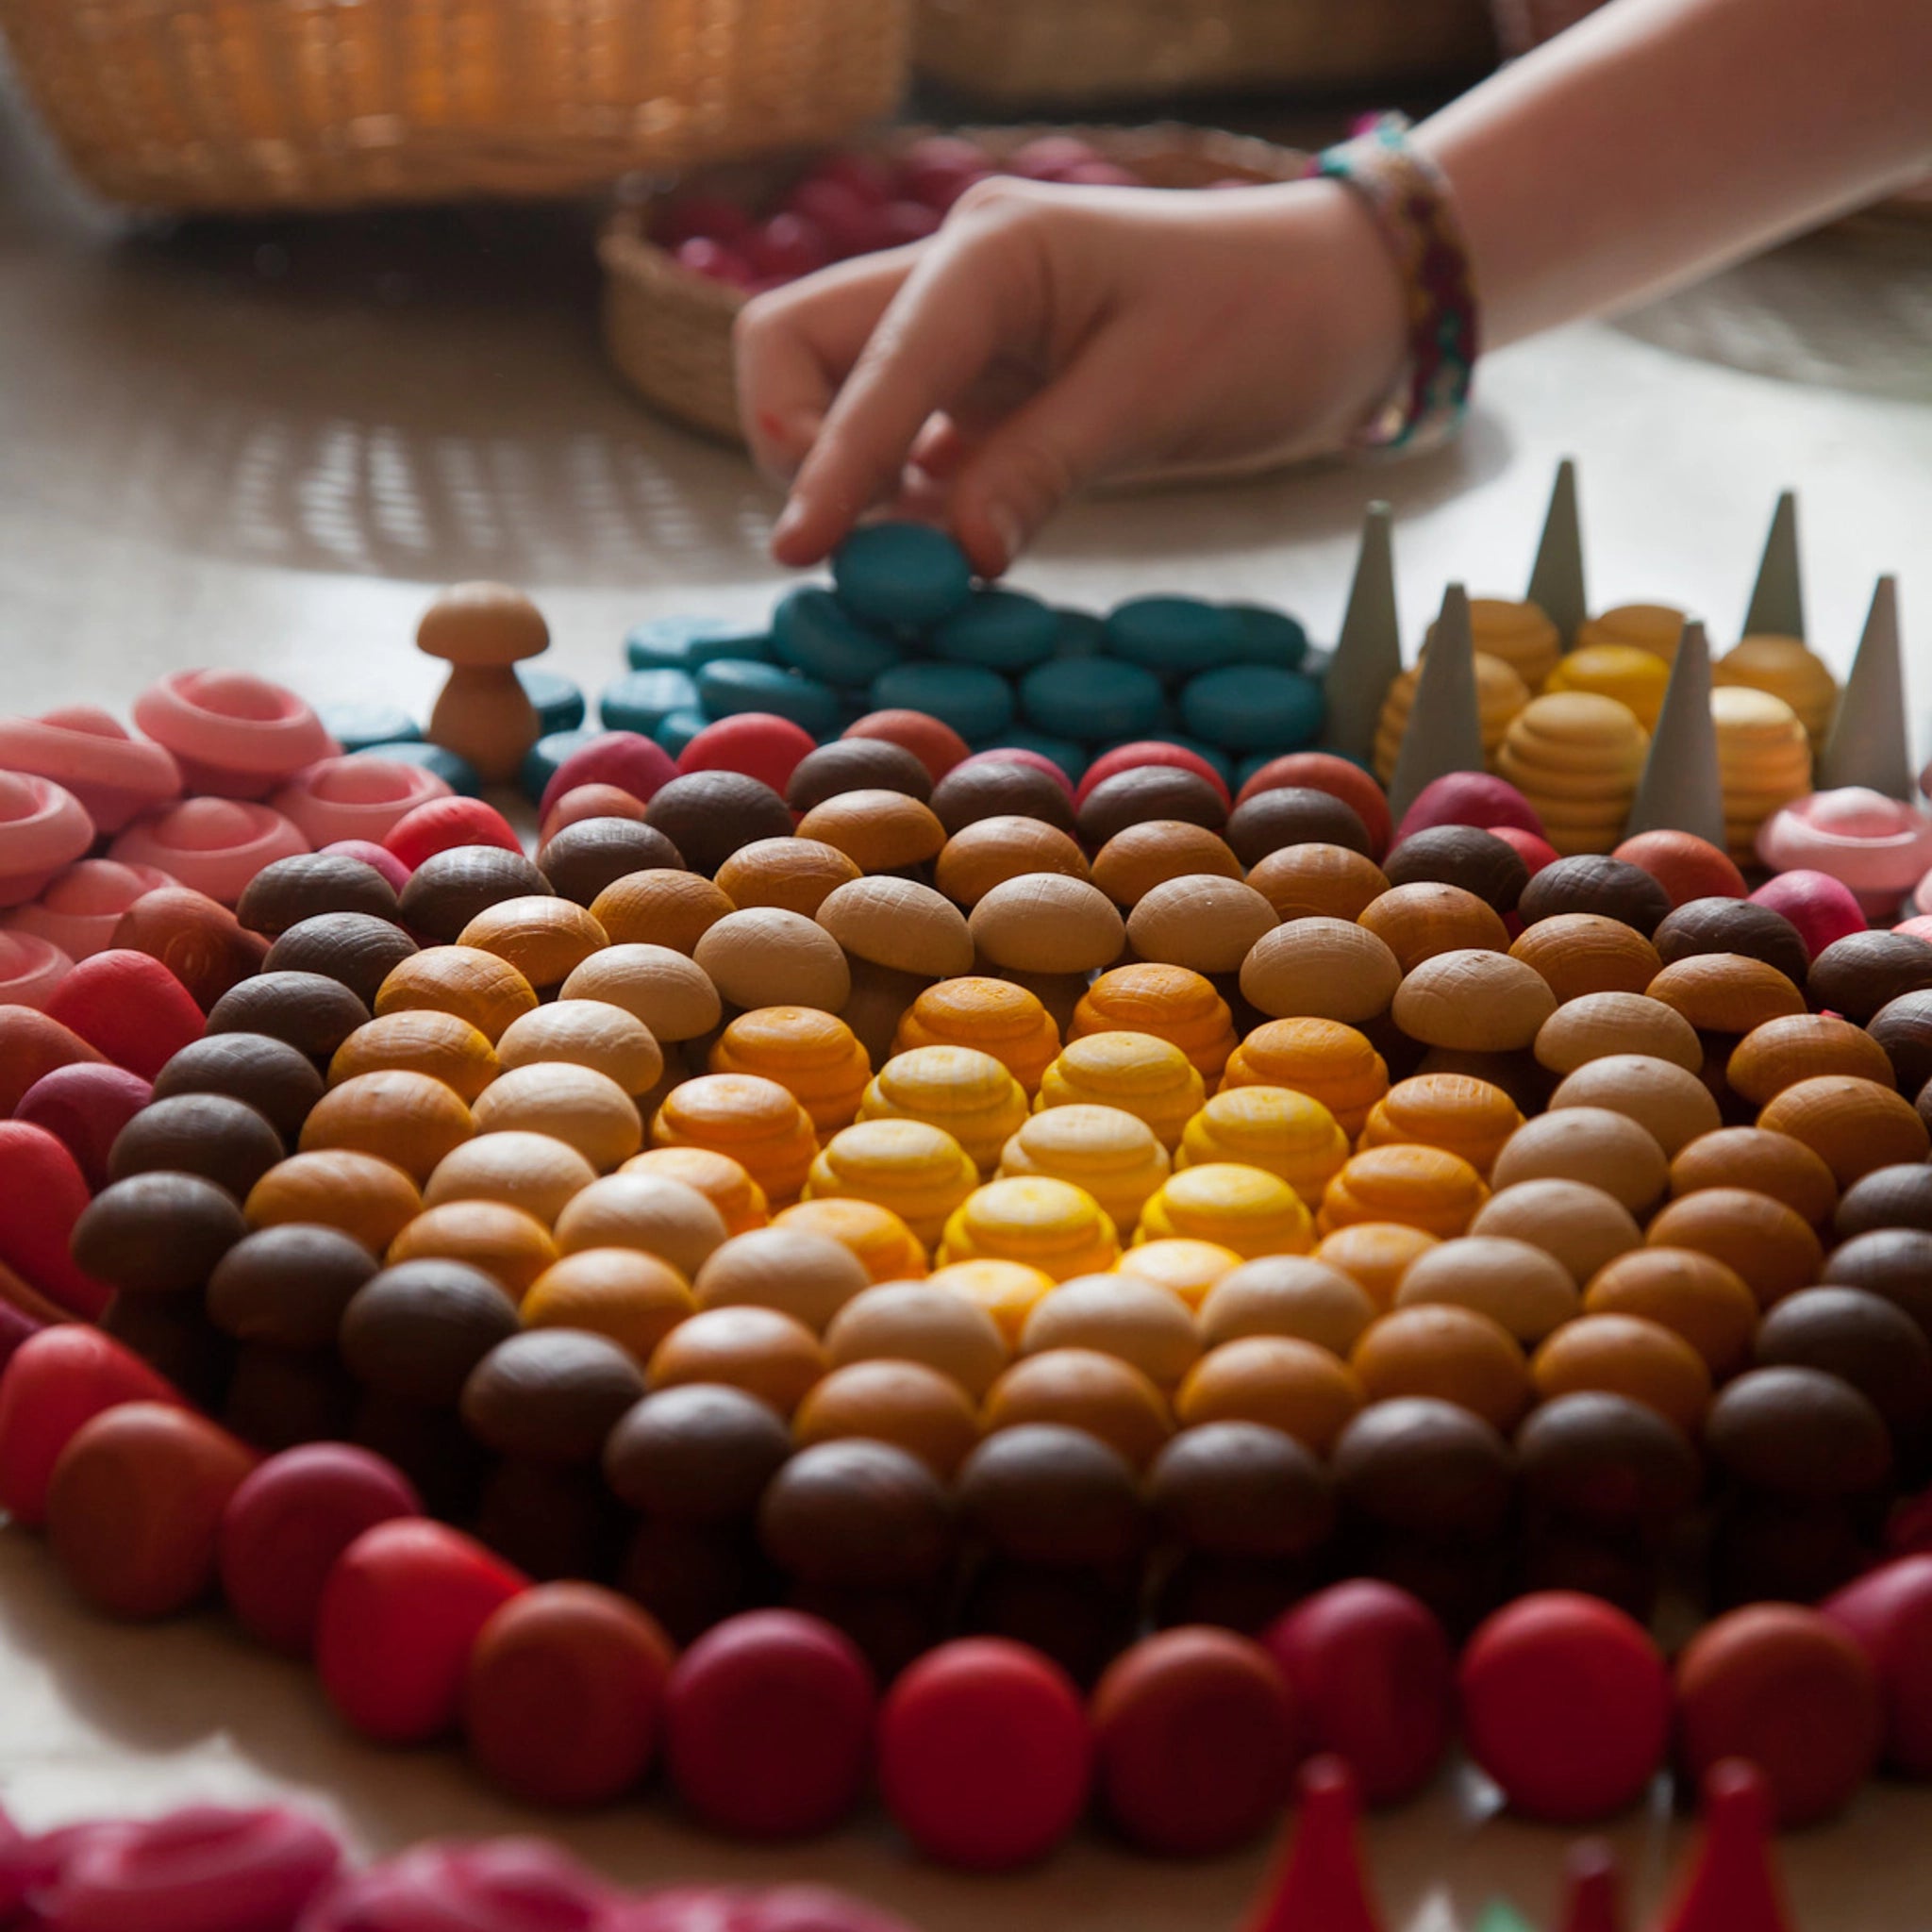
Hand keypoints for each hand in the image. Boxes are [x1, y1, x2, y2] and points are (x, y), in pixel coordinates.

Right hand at [734, 175, 1407, 575]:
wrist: (1335, 305)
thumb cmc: (1262, 321)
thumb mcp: (1152, 398)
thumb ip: (1038, 471)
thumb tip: (955, 559)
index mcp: (989, 249)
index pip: (867, 358)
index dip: (827, 461)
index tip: (799, 552)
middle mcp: (954, 278)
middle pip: (798, 349)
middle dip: (800, 446)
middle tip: (852, 546)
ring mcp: (961, 334)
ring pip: (837, 399)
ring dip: (846, 483)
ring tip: (901, 569)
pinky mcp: (983, 392)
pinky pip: (899, 447)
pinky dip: (897, 506)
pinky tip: (932, 558)